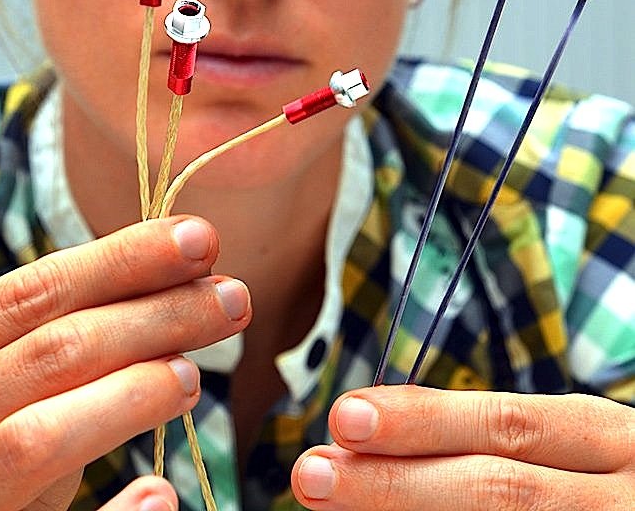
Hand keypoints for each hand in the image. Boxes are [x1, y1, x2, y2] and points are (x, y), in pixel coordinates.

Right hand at [0, 216, 250, 510]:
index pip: (34, 291)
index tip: (199, 239)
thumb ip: (46, 337)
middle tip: (233, 298)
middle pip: (54, 351)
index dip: (124, 259)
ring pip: (39, 435)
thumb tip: (168, 288)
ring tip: (195, 374)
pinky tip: (161, 496)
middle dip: (156, 316)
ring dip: (133, 394)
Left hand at [292, 384, 634, 509]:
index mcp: (605, 438)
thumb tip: (373, 433)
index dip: (422, 421)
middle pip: (498, 489)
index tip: (344, 416)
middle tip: (313, 474)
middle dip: (396, 482)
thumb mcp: (570, 442)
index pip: (506, 424)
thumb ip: (492, 437)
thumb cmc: (602, 478)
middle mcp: (615, 500)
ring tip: (334, 504)